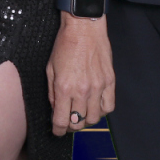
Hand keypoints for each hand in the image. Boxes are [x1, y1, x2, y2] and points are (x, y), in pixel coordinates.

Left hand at [46, 14, 114, 136]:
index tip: (57, 132)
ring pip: (95, 118)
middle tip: (68, 122)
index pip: (61, 121)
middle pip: (78, 123)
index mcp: (64, 88)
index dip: (58, 130)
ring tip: (82, 114)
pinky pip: (109, 107)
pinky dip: (102, 111)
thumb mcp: (50, 69)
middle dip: (71, 126)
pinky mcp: (110, 82)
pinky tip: (95, 106)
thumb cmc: (64, 45)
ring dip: (87, 120)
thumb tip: (56, 109)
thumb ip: (52, 93)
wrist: (84, 28)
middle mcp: (82, 91)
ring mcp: (98, 87)